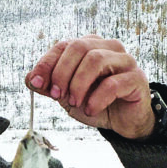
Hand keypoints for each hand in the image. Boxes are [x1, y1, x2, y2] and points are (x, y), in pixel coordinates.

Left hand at [25, 35, 154, 138]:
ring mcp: (125, 61)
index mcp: (90, 46)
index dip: (47, 63)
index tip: (37, 83)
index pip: (63, 45)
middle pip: (79, 48)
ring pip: (95, 60)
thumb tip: (30, 78)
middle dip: (62, 73)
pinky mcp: (136, 79)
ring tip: (75, 103)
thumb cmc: (95, 103)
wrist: (122, 122)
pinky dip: (96, 98)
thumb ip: (49, 86)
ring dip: (79, 85)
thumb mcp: (67, 96)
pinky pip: (113, 84)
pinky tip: (91, 110)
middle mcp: (108, 47)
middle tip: (57, 96)